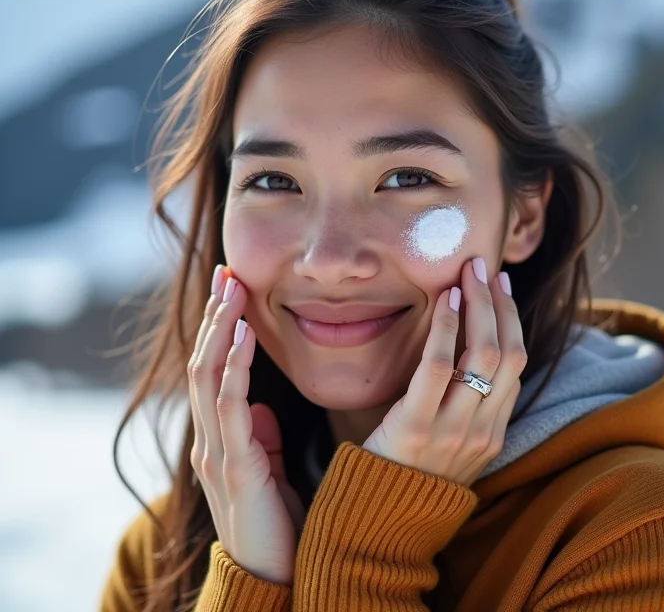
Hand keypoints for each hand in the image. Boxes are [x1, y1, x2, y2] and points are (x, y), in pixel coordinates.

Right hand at [188, 265, 304, 584]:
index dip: (221, 328)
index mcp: (222, 435)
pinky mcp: (234, 466)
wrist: (273, 576)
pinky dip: (235, 366)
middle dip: (216, 315)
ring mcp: (217, 451)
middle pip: (204, 362)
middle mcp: (211, 438)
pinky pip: (229, 405)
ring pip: (208, 375)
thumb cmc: (275, 522)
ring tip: (233, 289)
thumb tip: (260, 405)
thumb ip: (260, 436)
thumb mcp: (267, 468)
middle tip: (228, 272)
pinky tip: (246, 335)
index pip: (213, 368)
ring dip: (220, 328)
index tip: (233, 287)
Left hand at [362, 257, 525, 487]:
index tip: (500, 286)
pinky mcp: (417, 427)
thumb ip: (467, 405)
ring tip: (467, 273)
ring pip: (483, 354)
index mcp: (494, 431)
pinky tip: (444, 300)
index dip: (511, 318)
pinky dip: (445, 327)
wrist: (380, 523)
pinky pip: (439, 366)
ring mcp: (454, 430)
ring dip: (478, 305)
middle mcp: (483, 429)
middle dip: (499, 303)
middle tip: (484, 267)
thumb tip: (467, 352)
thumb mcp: (452, 443)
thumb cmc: (412, 473)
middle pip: (507, 352)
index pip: (516, 363)